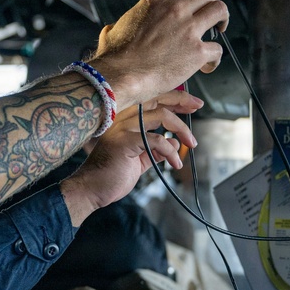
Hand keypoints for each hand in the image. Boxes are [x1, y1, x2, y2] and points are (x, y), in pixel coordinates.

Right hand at [59, 89, 203, 225]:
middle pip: (156, 100)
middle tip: (197, 107)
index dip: (173, 98)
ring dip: (182, 130)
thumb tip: (173, 143)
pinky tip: (175, 163)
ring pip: (161, 116)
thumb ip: (153, 150)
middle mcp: (119, 118)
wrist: (92, 190)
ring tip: (191, 144)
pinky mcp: (124, 142)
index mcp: (121, 119)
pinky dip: (171, 152)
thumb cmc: (111, 175)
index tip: (190, 103)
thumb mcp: (138, 159)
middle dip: (181, 101)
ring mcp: (121, 128)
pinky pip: (157, 140)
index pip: (150, 100)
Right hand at [89, 0, 227, 109]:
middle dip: (213, 3)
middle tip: (210, 14)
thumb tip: (112, 30)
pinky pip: (218, 49)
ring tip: (217, 31)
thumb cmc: (116, 57)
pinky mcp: (197, 52)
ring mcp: (188, 29)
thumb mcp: (114, 29)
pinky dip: (214, 58)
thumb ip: (119, 25)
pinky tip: (206, 64)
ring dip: (221, 21)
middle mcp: (175, 10)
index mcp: (157, 1)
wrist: (120, 76)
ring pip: (220, 11)